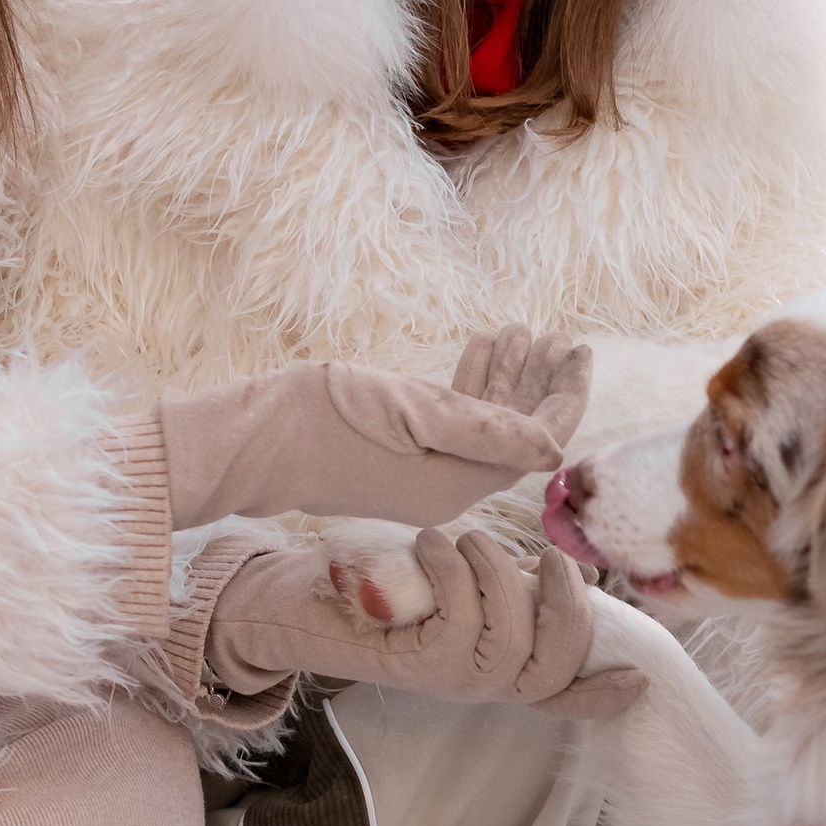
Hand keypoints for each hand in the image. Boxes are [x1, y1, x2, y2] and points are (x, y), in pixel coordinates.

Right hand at [157, 337, 590, 532]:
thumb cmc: (322, 419)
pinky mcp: (396, 464)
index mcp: (458, 484)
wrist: (248, 442)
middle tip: (558, 338)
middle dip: (541, 385)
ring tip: (522, 335)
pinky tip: (477, 353)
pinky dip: (469, 390)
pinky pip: (451, 428)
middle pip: (517, 434)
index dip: (564, 394)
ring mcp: (420, 479)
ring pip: (483, 427)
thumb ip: (484, 428)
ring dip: (506, 382)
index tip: (578, 347)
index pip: (536, 440)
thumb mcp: (411, 411)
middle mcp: (446, 490)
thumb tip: (558, 447)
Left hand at [205, 526, 643, 716]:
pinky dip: (453, 570)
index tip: (640, 680)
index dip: (603, 691)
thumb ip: (496, 584)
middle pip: (557, 664)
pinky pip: (463, 619)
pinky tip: (430, 549)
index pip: (561, 691)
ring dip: (494, 571)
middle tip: (546, 556)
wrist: (290, 605)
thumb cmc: (372, 586)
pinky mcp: (419, 668)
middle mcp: (479, 684)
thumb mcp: (448, 581)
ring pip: (512, 637)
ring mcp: (451, 681)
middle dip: (568, 603)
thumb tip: (552, 566)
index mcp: (493, 664)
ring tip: (462, 541)